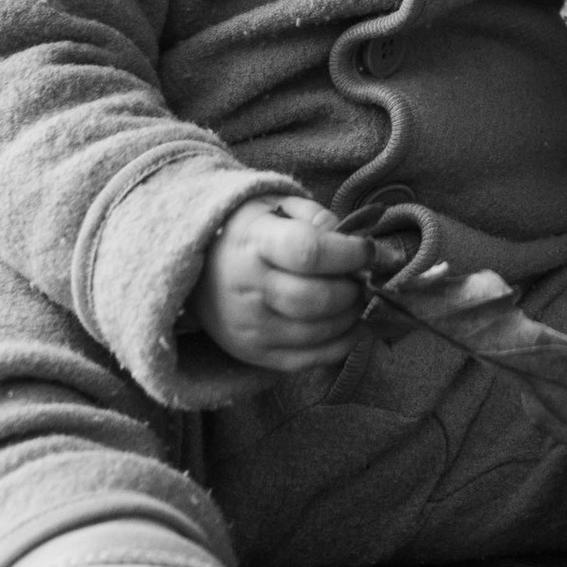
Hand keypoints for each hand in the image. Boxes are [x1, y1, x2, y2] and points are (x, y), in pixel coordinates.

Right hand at [191, 197, 372, 376]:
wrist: (201, 269)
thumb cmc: (251, 232)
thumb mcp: (279, 207)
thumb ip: (317, 218)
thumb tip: (353, 242)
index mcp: (253, 242)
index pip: (308, 252)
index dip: (348, 253)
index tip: (366, 250)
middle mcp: (247, 289)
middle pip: (315, 299)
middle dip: (352, 290)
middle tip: (363, 279)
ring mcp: (250, 327)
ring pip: (318, 333)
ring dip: (352, 317)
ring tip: (358, 298)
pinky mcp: (255, 355)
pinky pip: (311, 359)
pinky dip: (343, 344)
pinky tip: (353, 324)